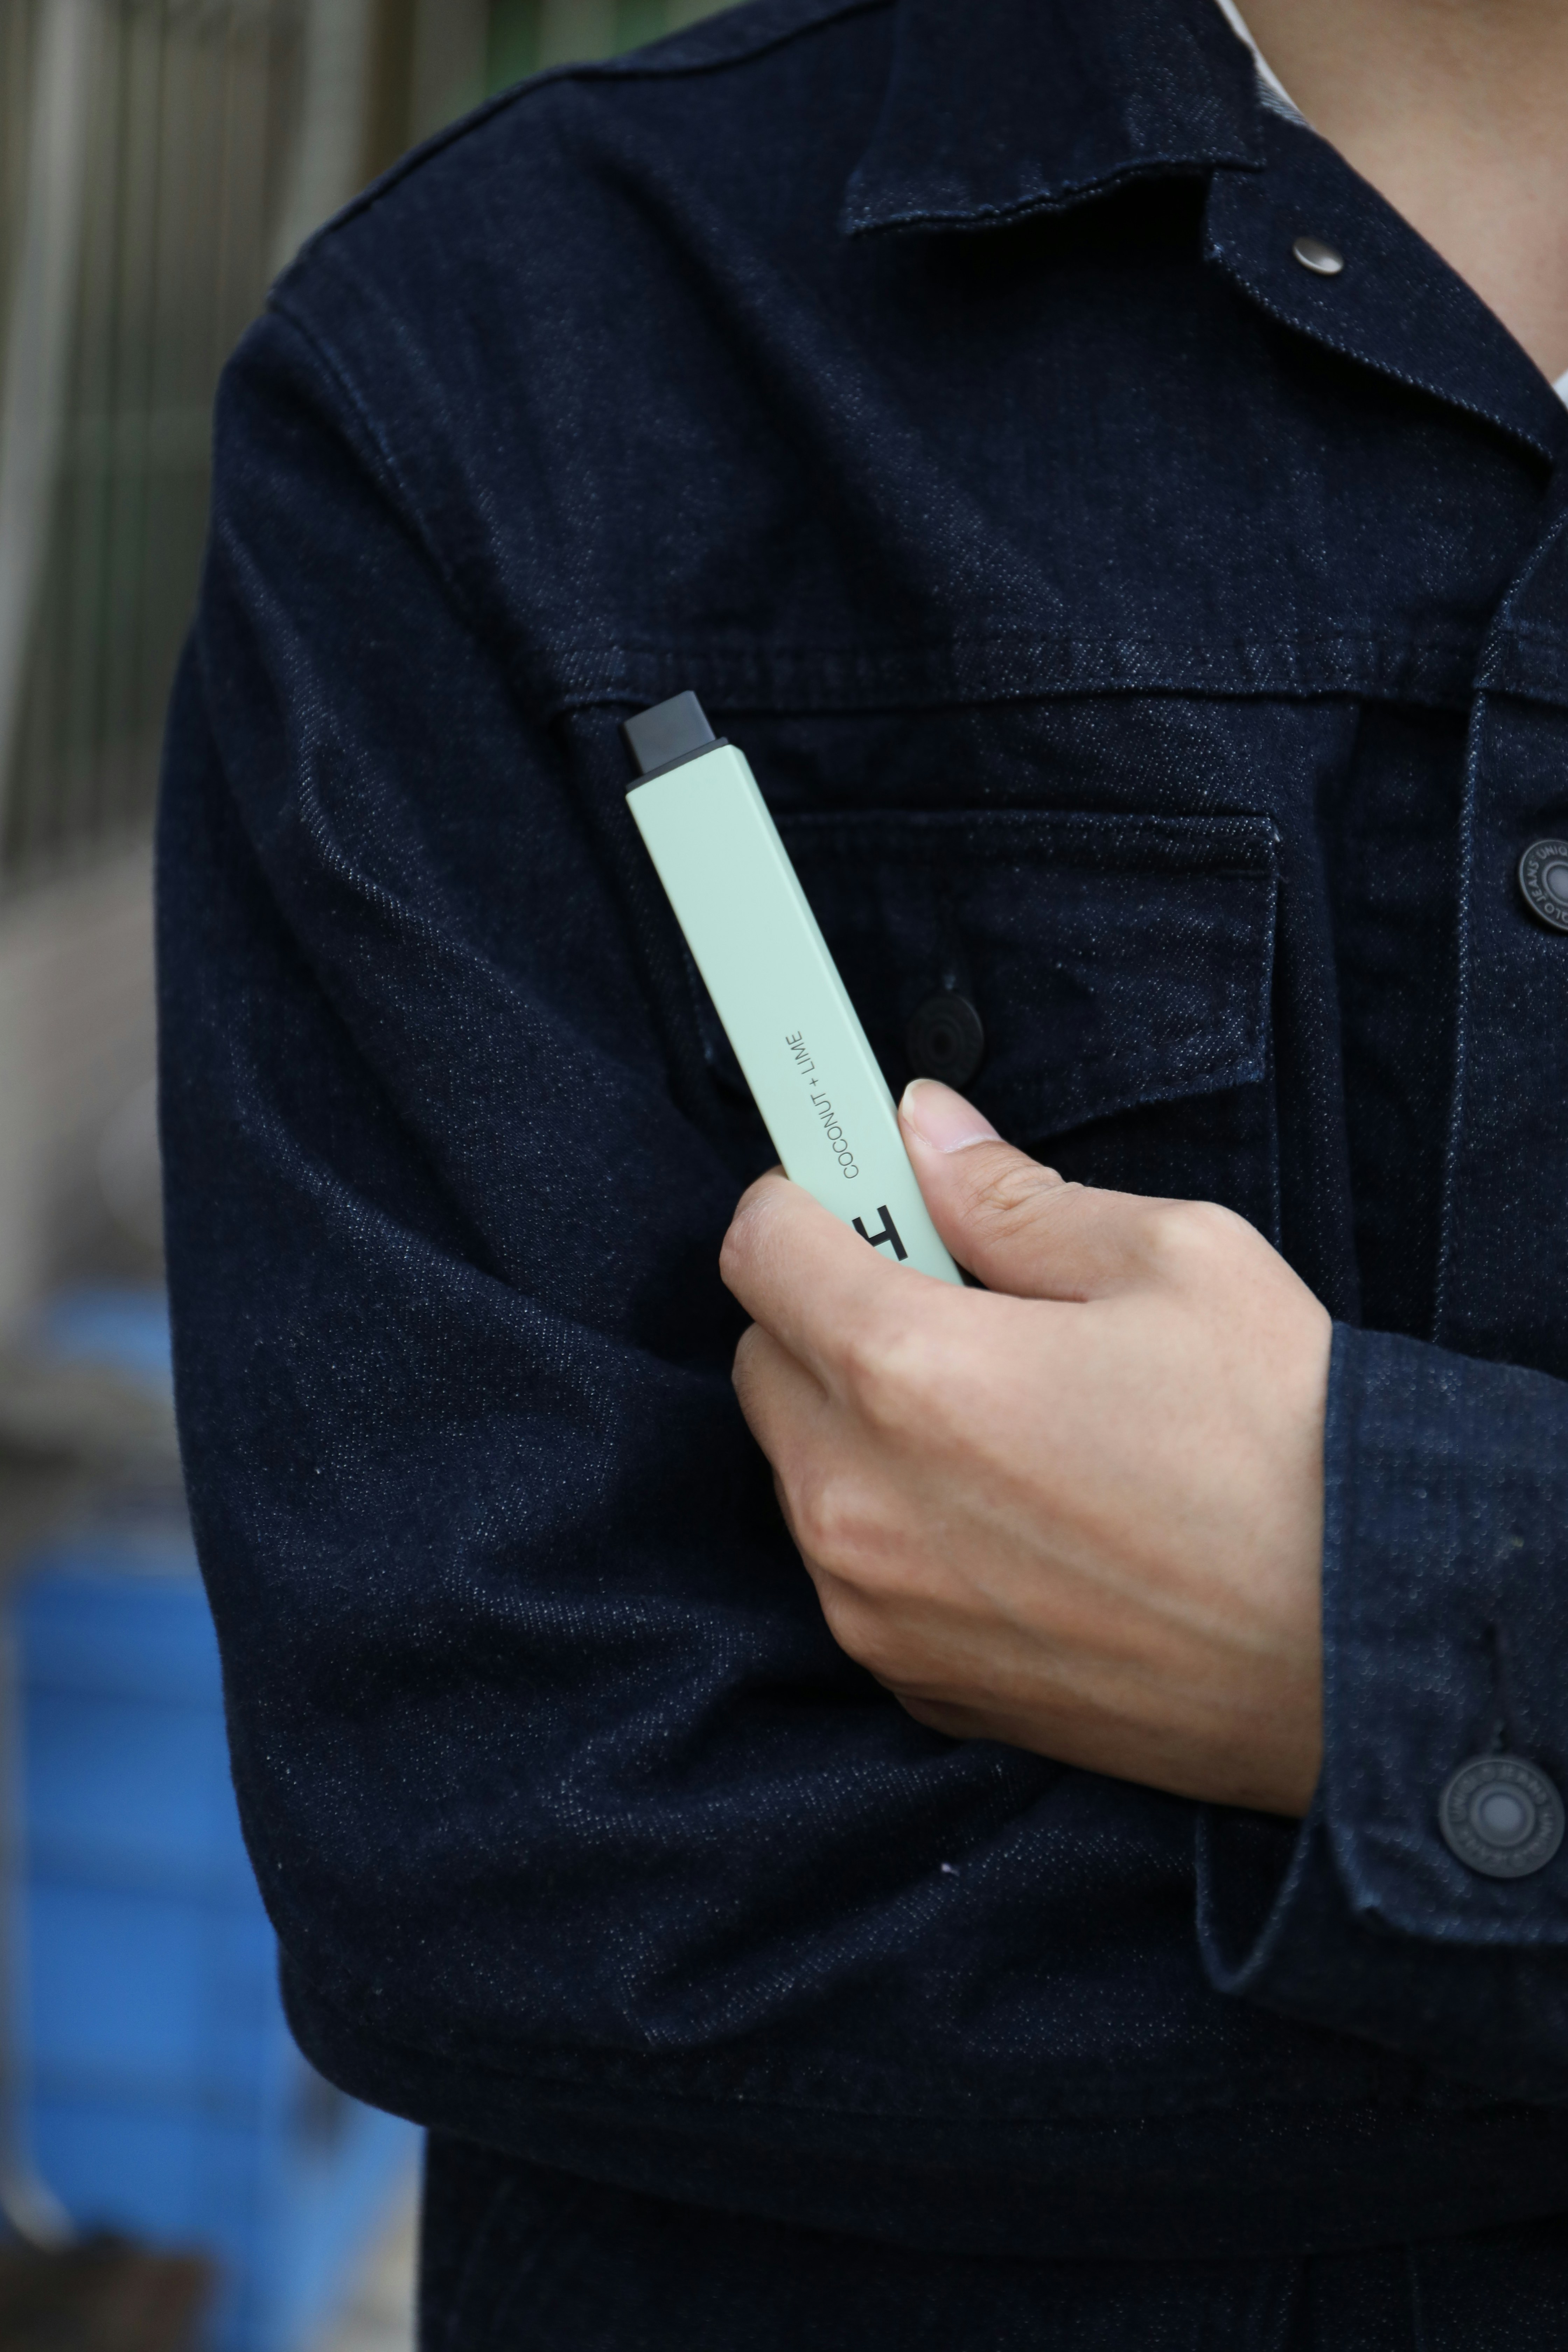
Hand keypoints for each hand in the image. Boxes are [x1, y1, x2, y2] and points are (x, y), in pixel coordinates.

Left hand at [721, 1081, 1331, 1815]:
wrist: (1374, 1646)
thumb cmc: (1287, 1445)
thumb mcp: (1173, 1259)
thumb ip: (1009, 1194)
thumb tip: (924, 1131)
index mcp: (905, 1377)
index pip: (760, 1249)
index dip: (807, 1197)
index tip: (860, 1189)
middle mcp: (859, 1505)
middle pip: (767, 1361)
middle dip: (834, 1309)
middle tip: (956, 1300)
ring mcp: (877, 1609)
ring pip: (804, 1471)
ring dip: (863, 1423)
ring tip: (1007, 1415)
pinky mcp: (917, 1683)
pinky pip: (855, 1570)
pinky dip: (901, 1524)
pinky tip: (1017, 1512)